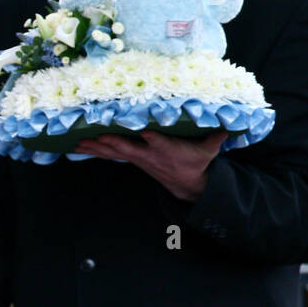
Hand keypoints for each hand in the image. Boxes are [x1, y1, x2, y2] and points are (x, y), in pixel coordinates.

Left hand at [75, 128, 226, 201]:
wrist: (186, 183)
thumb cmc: (196, 161)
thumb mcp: (209, 150)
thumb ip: (216, 136)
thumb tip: (230, 123)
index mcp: (167, 149)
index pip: (157, 141)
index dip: (150, 137)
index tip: (142, 130)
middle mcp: (148, 154)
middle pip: (127, 147)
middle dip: (111, 142)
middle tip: (94, 136)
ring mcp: (137, 158)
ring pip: (113, 152)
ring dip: (95, 147)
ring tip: (77, 142)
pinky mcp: (131, 159)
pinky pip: (110, 155)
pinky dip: (94, 151)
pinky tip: (79, 147)